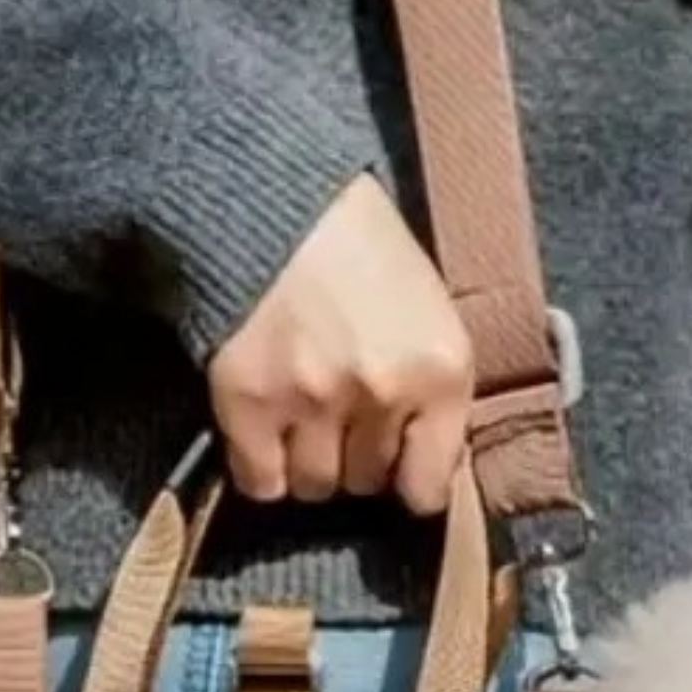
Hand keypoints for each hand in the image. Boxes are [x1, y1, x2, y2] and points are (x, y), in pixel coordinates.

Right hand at [207, 177, 471, 514]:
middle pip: (365, 483)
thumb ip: (433, 390)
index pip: (428, 488)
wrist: (275, 203)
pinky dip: (261, 464)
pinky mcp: (249, 403)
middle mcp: (382, 394)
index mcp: (442, 371)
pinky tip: (264, 427)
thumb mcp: (430, 312)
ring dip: (306, 460)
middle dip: (353, 454)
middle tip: (338, 411)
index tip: (394, 463)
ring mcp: (312, 402)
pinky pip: (261, 480)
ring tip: (300, 413)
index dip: (407, 478)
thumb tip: (422, 467)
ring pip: (314, 485)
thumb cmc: (361, 251)